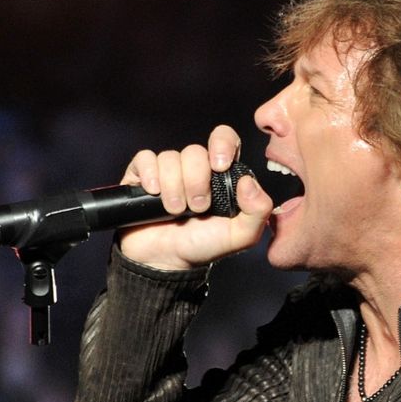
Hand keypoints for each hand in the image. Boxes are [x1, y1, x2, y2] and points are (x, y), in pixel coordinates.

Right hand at [118, 125, 271, 269]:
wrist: (167, 263)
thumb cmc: (204, 246)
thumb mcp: (241, 236)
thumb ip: (258, 211)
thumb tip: (249, 182)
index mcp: (220, 175)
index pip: (224, 138)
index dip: (222, 144)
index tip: (220, 166)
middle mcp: (195, 169)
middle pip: (195, 151)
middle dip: (195, 182)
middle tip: (197, 208)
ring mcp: (168, 172)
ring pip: (170, 158)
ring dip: (173, 188)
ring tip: (175, 211)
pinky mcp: (142, 177)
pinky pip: (145, 159)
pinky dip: (149, 175)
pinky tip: (152, 193)